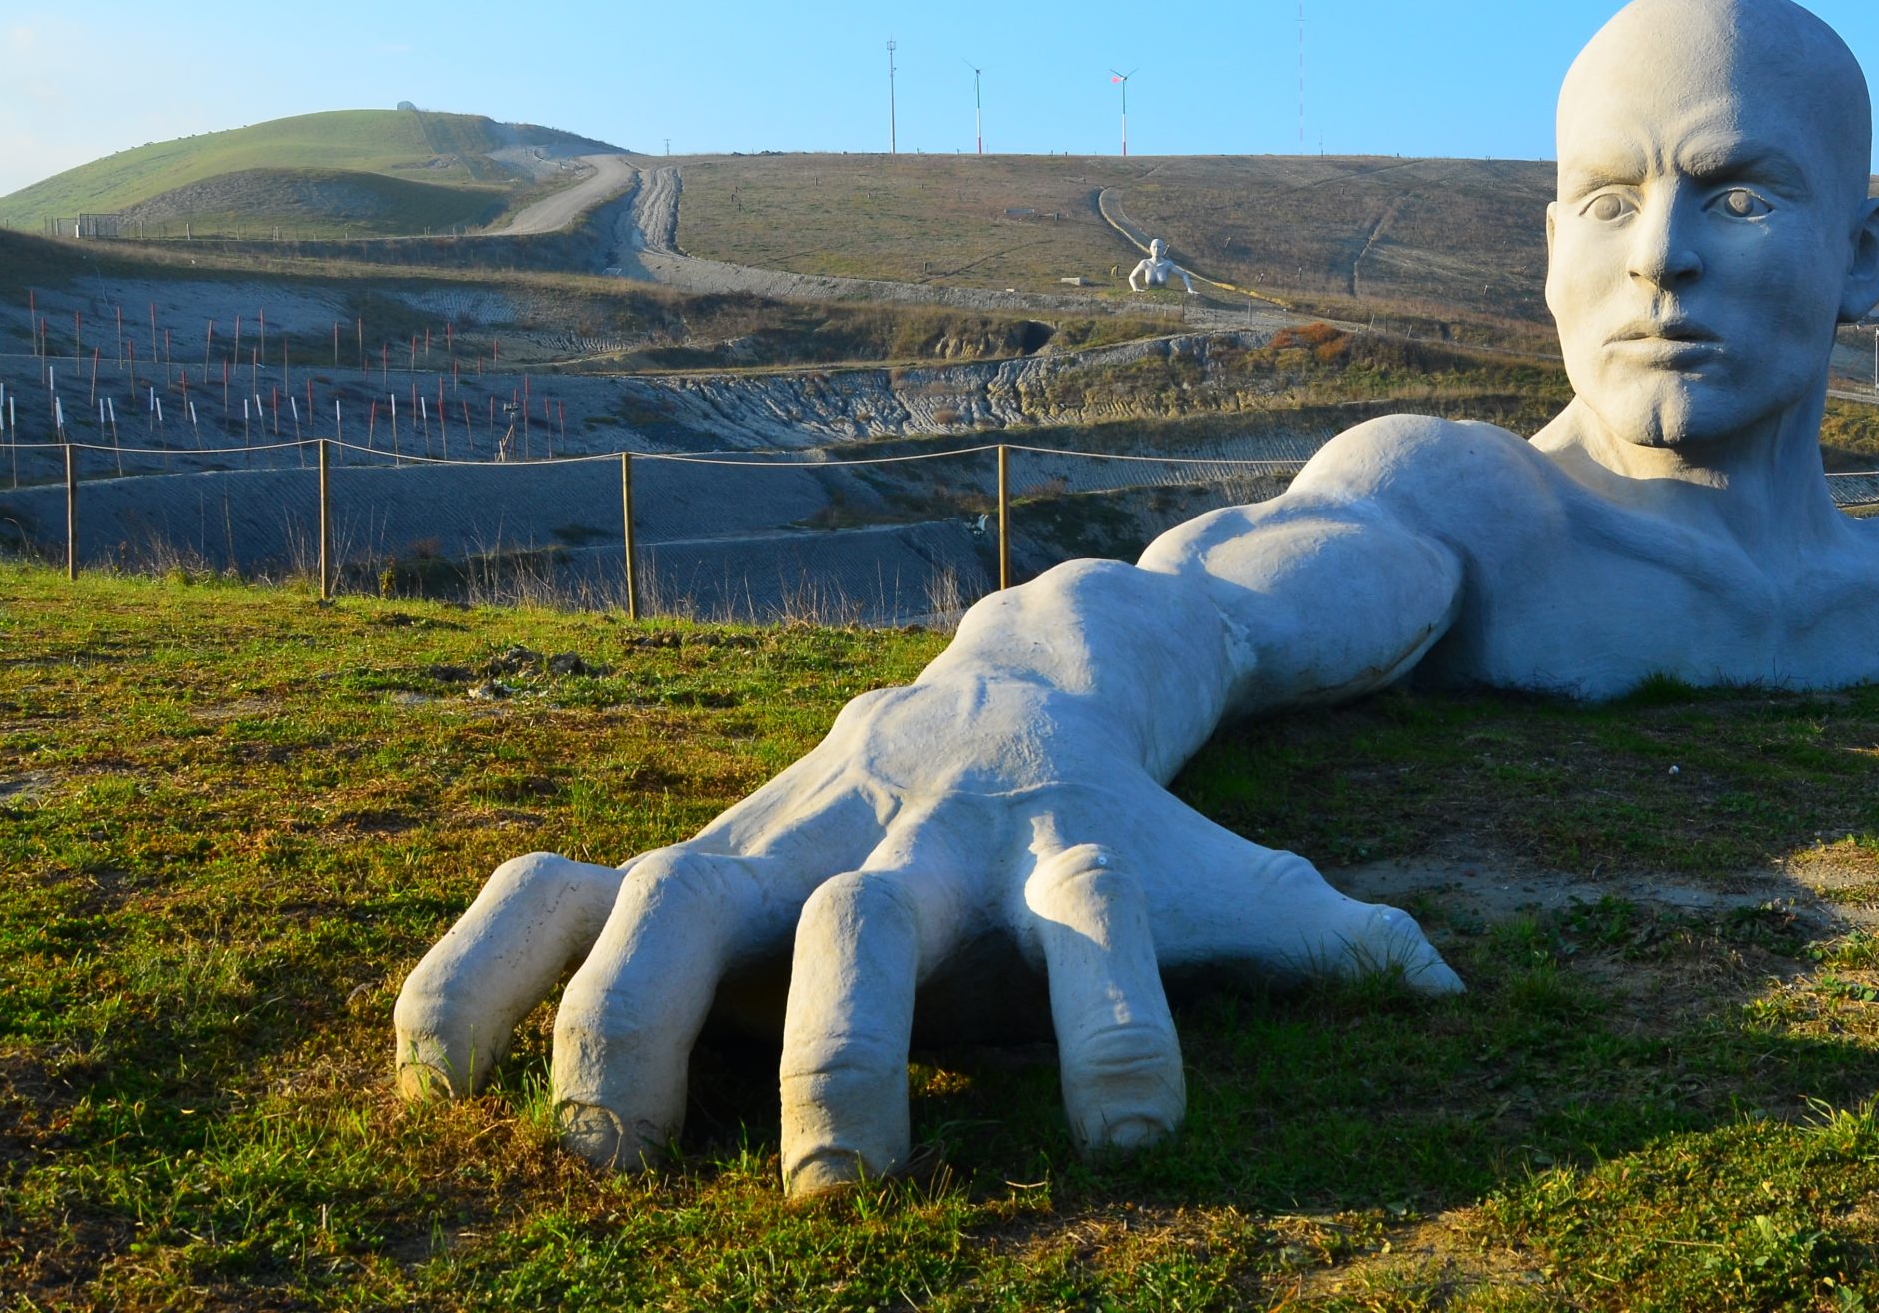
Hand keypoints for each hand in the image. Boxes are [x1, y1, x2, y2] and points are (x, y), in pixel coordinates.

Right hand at [391, 699, 1459, 1194]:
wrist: (1008, 687)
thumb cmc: (1114, 825)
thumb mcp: (1217, 872)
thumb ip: (1314, 933)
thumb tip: (1451, 987)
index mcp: (1064, 859)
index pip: (1106, 930)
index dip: (1125, 1024)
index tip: (1138, 1132)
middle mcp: (915, 847)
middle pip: (871, 929)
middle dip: (847, 1048)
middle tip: (844, 1190)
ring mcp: (784, 841)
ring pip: (680, 903)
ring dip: (627, 1020)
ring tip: (601, 1155)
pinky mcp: (689, 846)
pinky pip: (549, 888)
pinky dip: (479, 963)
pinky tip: (428, 1077)